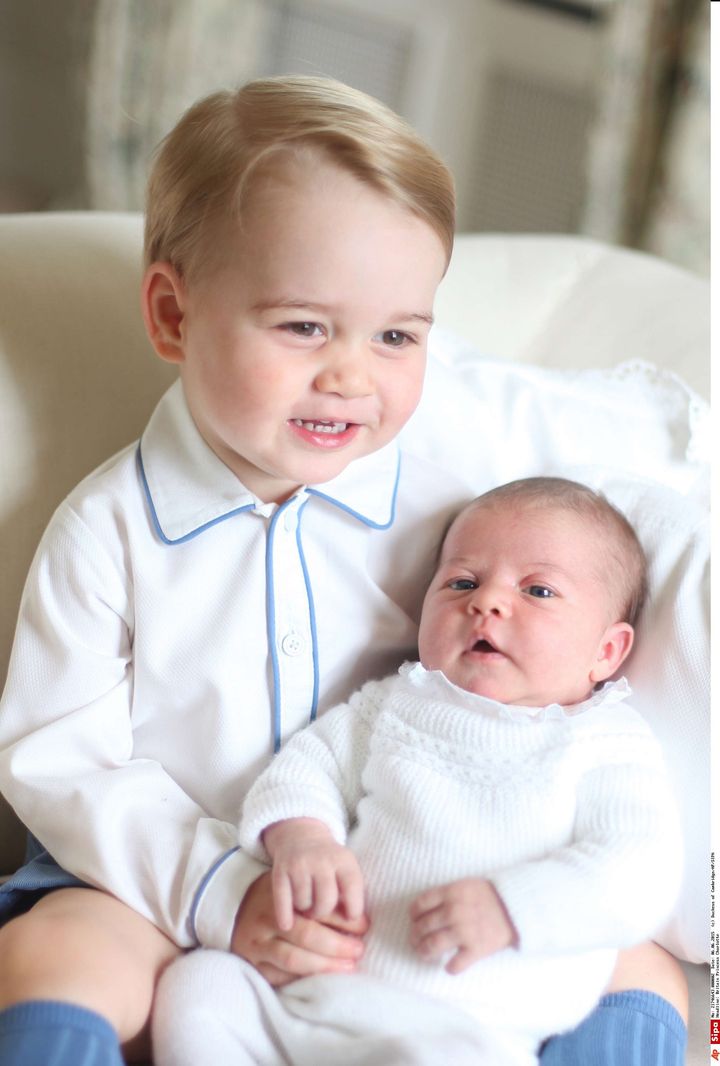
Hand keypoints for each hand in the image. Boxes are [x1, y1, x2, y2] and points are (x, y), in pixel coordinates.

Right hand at [231, 870, 368, 987]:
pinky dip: (301, 979)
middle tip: (359, 950)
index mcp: (281, 896)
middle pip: (307, 935)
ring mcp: (257, 943)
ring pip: (294, 959)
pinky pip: (279, 977)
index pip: (317, 909)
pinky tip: (320, 980)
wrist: (231, 905)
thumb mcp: (292, 888)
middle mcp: (266, 918)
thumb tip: (356, 915)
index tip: (365, 926)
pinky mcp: (251, 962)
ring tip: (347, 967)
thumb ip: (317, 899)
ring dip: (324, 966)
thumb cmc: (272, 896)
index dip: (344, 920)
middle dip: (338, 945)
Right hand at [263, 818, 364, 931]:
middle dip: (323, 912)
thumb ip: (352, 893)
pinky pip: (283, 901)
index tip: (350, 918)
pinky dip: (285, 915)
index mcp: (343, 860)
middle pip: (326, 901)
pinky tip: (287, 924)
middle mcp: (321, 860)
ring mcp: (300, 864)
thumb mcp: (346, 868)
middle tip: (320, 912)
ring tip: (307, 907)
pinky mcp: (280, 870)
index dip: (353, 909)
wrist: (301, 835)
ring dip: (305, 910)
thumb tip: (355, 925)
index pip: (352, 890)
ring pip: (304, 903)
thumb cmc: (329, 863)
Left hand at [409, 878, 516, 974]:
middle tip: (416, 941)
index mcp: (450, 893)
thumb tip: (424, 911)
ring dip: (424, 952)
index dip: (413, 915)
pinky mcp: (476, 949)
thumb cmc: (488, 895)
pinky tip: (449, 966)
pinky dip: (450, 968)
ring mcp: (464, 931)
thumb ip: (445, 895)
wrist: (516, 907)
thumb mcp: (464, 885)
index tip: (415, 920)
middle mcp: (453, 912)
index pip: (419, 905)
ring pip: (432, 946)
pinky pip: (455, 965)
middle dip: (415, 936)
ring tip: (424, 954)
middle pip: (422, 927)